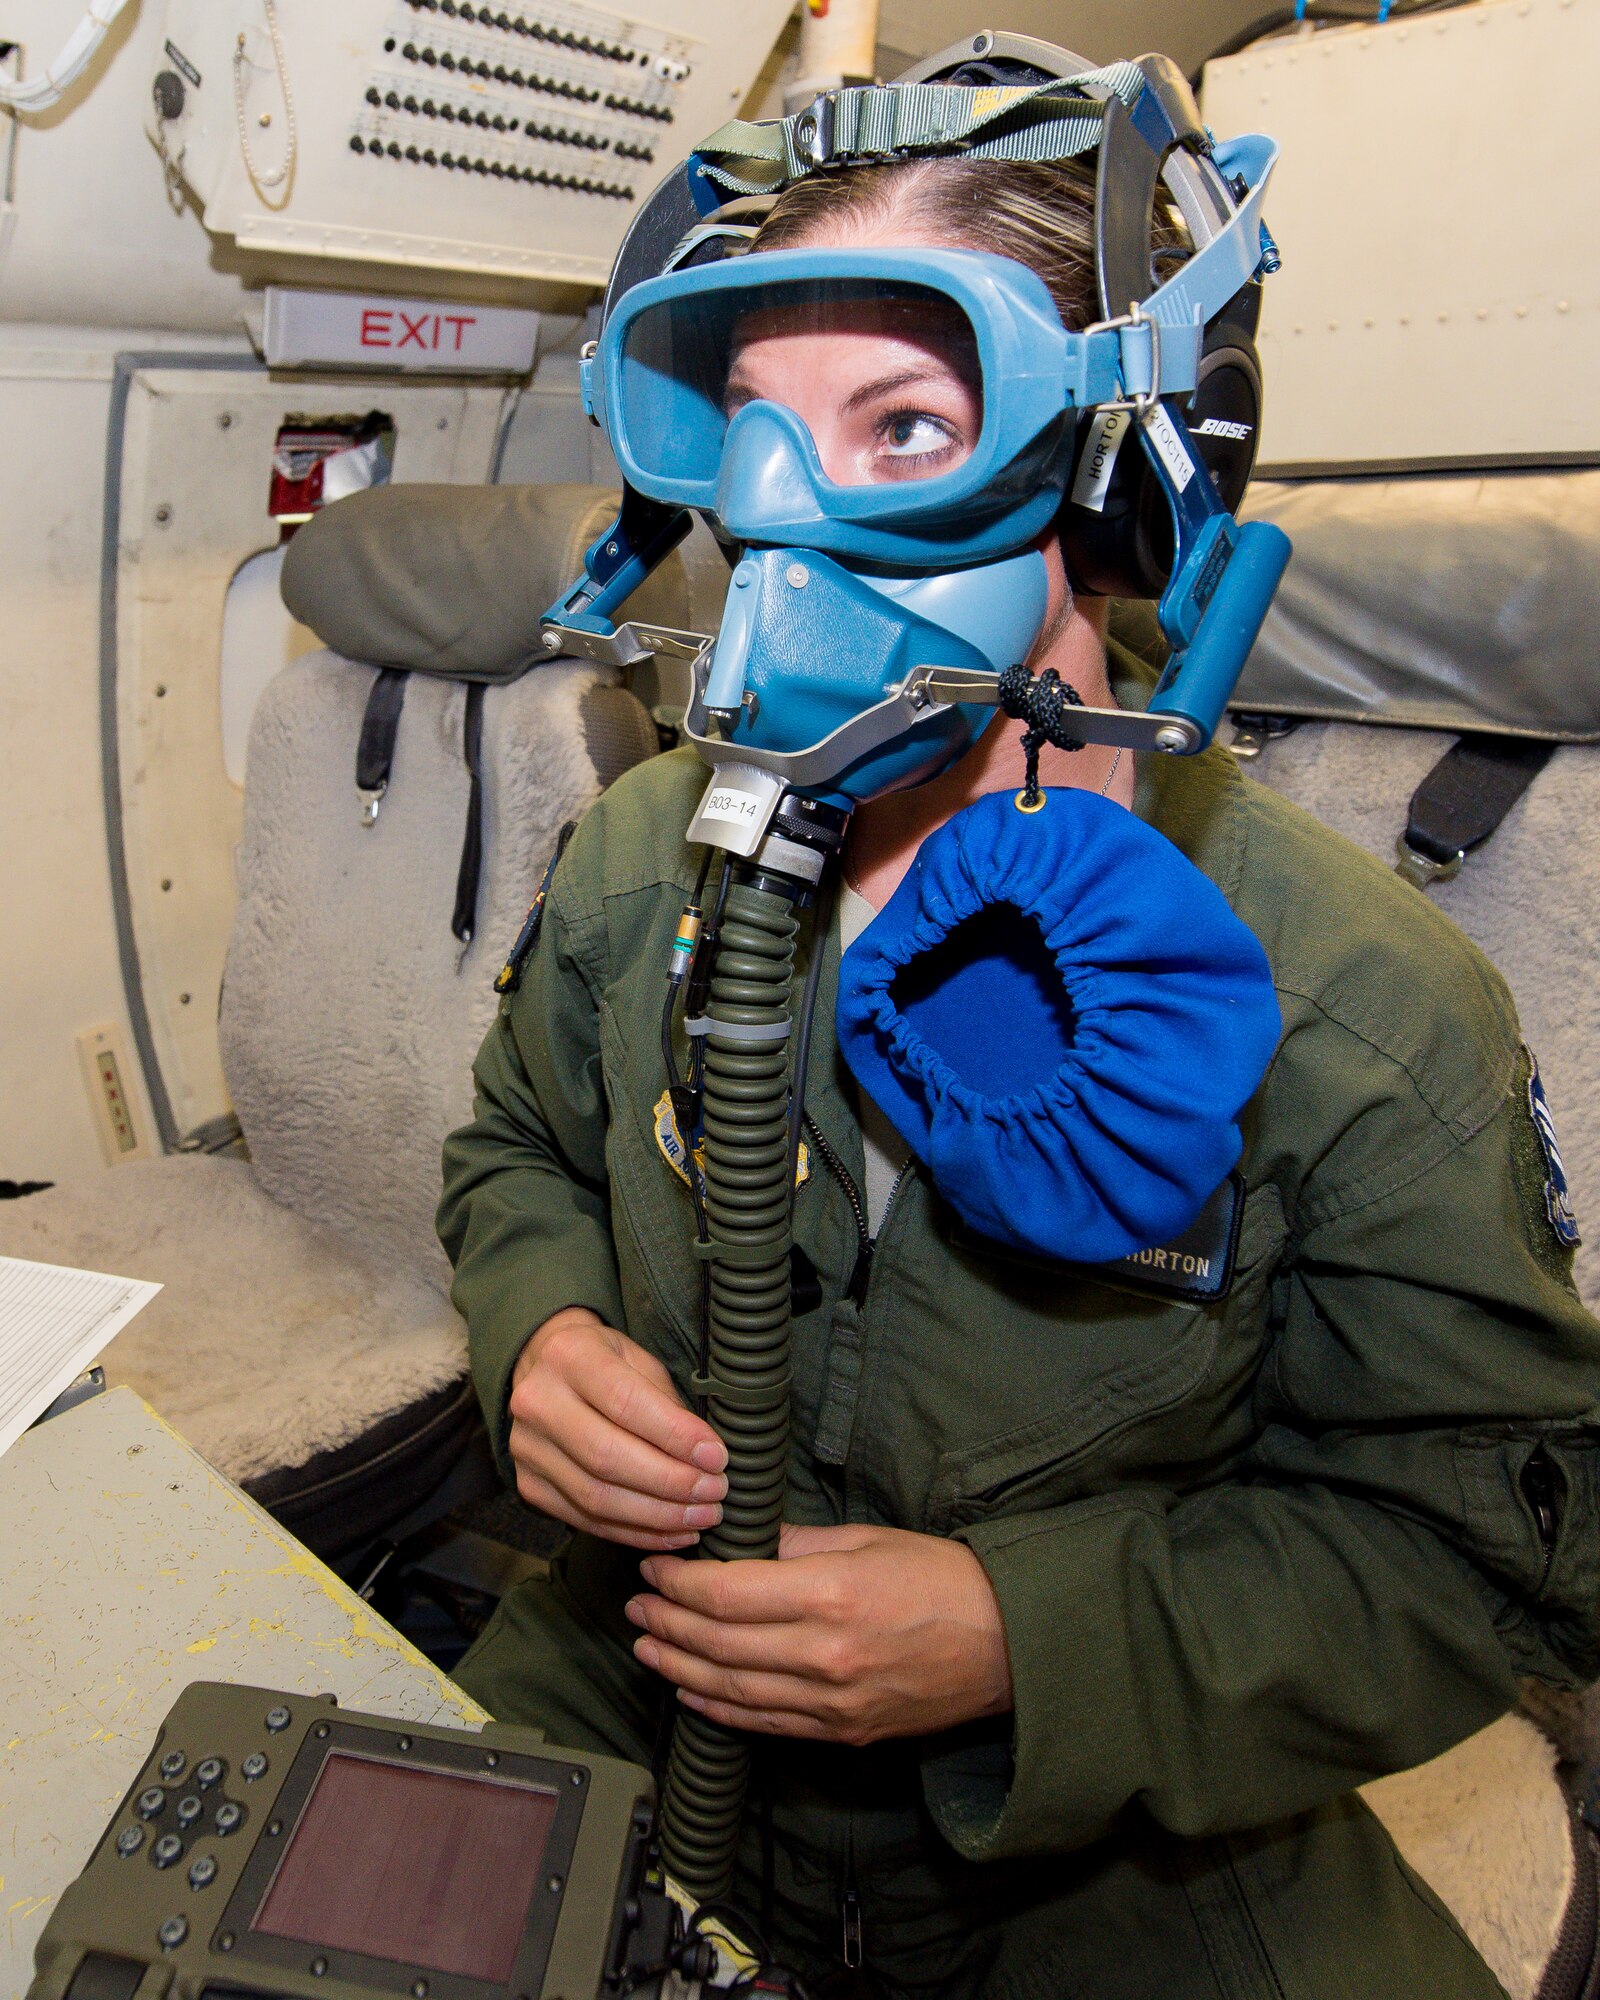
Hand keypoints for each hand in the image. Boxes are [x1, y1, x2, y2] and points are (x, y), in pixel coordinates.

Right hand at [508, 1306, 727, 1551]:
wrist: (544, 1368)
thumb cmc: (604, 1362)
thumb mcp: (638, 1359)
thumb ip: (666, 1404)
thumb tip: (705, 1457)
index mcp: (569, 1356)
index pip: (625, 1402)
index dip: (674, 1436)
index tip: (716, 1457)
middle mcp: (538, 1402)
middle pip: (607, 1457)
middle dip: (671, 1482)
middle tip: (715, 1492)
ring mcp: (527, 1448)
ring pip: (595, 1497)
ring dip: (658, 1516)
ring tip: (701, 1517)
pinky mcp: (528, 1484)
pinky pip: (585, 1520)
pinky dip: (634, 1532)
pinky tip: (672, 1532)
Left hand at [625, 1522, 1013, 1743]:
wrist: (1005, 1645)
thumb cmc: (941, 1579)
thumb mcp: (867, 1539)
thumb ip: (796, 1543)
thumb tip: (740, 1539)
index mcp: (829, 1595)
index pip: (726, 1594)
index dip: (679, 1581)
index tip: (656, 1564)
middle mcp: (823, 1654)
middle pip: (718, 1643)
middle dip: (667, 1620)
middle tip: (637, 1601)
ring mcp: (831, 1702)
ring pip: (731, 1689)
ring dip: (678, 1666)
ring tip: (646, 1644)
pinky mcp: (840, 1731)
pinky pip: (764, 1722)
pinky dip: (718, 1708)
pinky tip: (690, 1690)